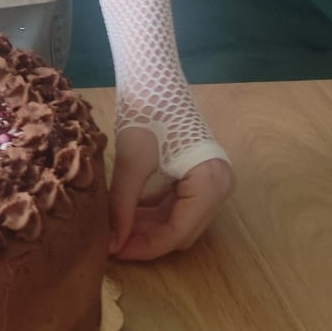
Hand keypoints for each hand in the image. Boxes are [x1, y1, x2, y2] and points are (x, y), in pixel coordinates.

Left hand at [107, 126, 234, 260]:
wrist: (154, 77)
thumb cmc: (146, 113)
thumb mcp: (131, 161)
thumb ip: (122, 205)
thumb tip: (112, 244)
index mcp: (211, 183)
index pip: (179, 231)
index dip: (146, 246)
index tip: (116, 253)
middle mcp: (219, 185)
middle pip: (182, 229)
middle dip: (147, 238)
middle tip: (113, 244)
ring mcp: (211, 180)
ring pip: (178, 219)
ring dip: (148, 226)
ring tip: (116, 230)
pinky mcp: (198, 174)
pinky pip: (176, 203)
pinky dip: (153, 211)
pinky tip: (127, 213)